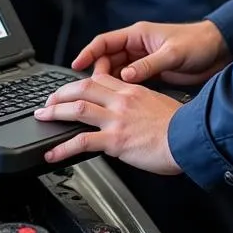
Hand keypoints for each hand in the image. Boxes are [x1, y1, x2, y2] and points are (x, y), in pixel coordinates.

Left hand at [34, 73, 182, 173]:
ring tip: (42, 117)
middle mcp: (120, 100)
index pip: (99, 78)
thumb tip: (130, 112)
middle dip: (60, 93)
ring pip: (77, 109)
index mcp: (131, 90)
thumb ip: (139, 103)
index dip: (81, 82)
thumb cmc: (180, 125)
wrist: (189, 138)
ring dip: (55, 113)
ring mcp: (116, 119)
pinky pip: (82, 142)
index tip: (70, 89)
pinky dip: (62, 148)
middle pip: (82, 88)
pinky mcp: (115, 140)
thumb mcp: (157, 103)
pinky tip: (52, 154)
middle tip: (47, 101)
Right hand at [73, 20, 230, 86]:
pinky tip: (118, 101)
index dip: (88, 53)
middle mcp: (137, 46)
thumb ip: (148, 66)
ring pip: (116, 72)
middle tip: (85, 90)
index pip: (104, 42)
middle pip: (106, 59)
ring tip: (98, 99)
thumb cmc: (197, 44)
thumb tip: (125, 77)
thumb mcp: (172, 54)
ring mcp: (143, 60)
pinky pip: (128, 81)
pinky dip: (120, 89)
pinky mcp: (151, 73)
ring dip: (107, 84)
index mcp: (138, 35)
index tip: (76, 65)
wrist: (218, 50)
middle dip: (94, 73)